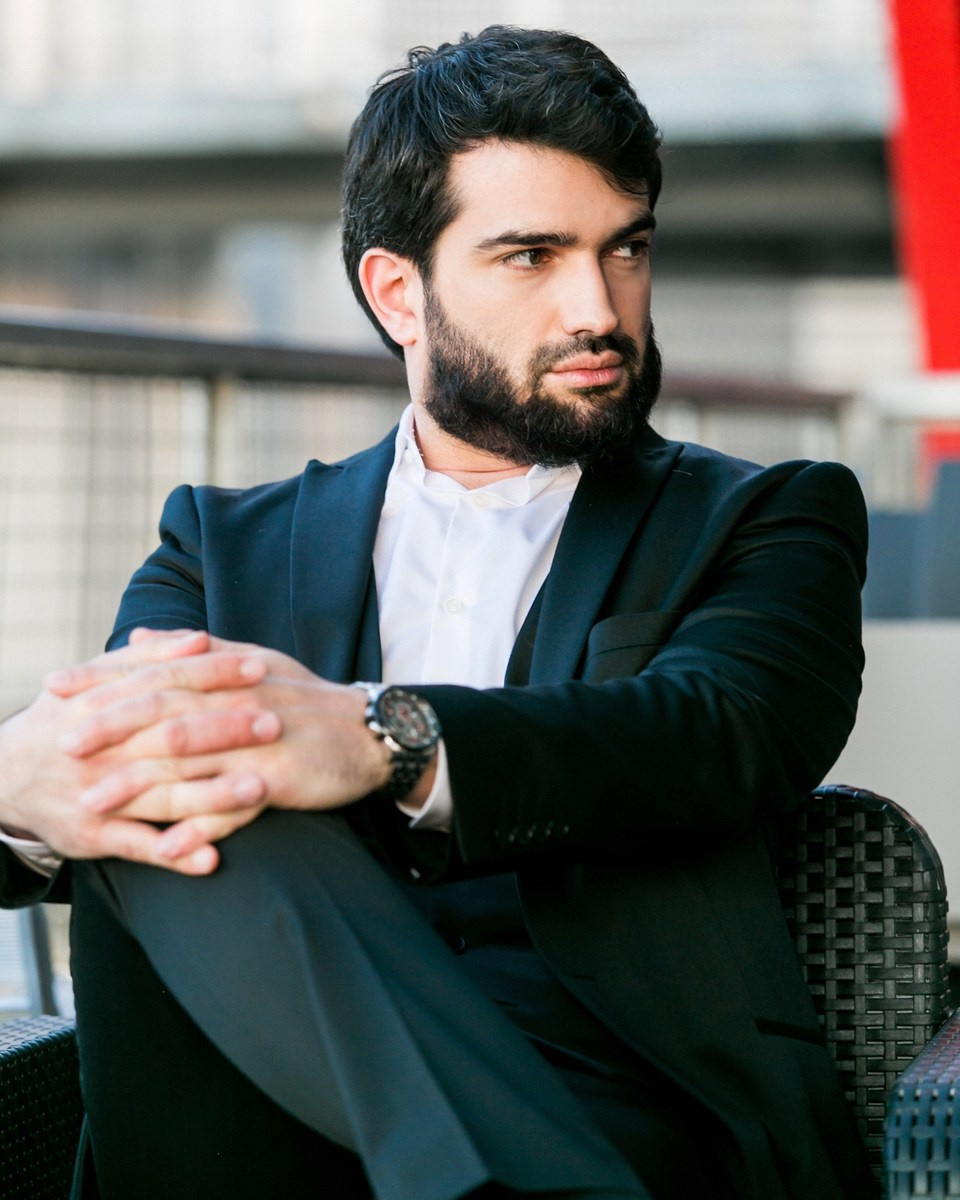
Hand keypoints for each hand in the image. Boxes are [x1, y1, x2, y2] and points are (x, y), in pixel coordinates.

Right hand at [0, 630, 277, 873]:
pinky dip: (175, 853)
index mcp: (103, 703)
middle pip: (172, 738)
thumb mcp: (95, 679)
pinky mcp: (93, 835)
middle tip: (276, 724)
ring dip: (212, 795)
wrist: (3, 775)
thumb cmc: (66, 718)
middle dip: (226, 731)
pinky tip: (211, 859)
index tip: (261, 668)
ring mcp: (99, 794)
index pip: (168, 683)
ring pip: (161, 795)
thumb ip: (149, 658)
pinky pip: (138, 848)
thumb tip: (200, 638)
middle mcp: (103, 748)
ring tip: (261, 789)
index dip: (214, 674)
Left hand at [56, 634, 392, 860]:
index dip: (105, 680)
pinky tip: (170, 847)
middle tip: (65, 747)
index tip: (58, 688)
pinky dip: (204, 827)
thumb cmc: (309, 700)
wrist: (373, 731)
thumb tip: (138, 636)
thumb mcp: (255, 662)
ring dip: (139, 786)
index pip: (156, 671)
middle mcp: (239, 701)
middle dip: (110, 730)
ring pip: (191, 763)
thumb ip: (195, 652)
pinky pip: (235, 806)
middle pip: (165, 713)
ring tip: (95, 804)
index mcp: (228, 672)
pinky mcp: (283, 778)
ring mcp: (261, 741)